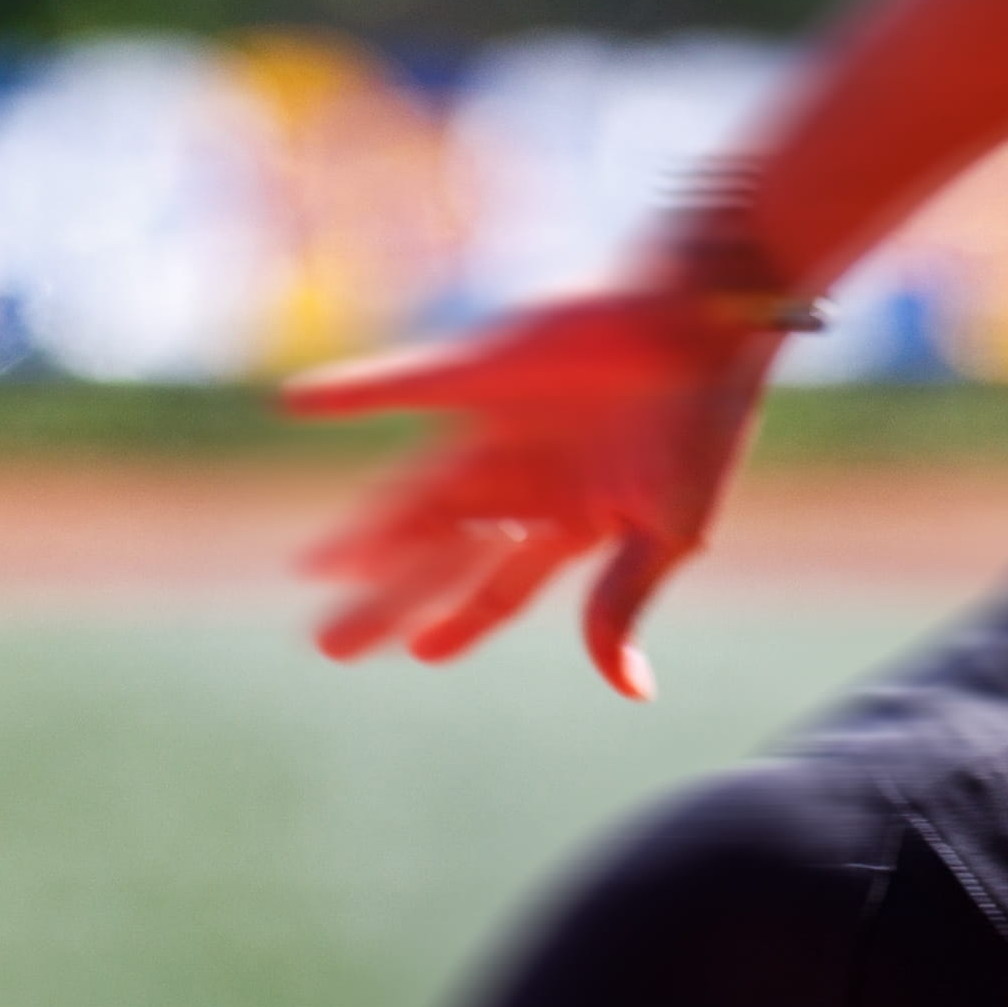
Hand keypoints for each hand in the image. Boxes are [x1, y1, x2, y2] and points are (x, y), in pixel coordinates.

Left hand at [285, 277, 792, 701]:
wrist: (708, 315)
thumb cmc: (702, 421)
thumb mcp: (667, 531)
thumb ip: (624, 603)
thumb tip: (631, 691)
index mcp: (570, 518)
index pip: (500, 586)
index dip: (461, 623)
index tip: (420, 653)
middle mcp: (523, 479)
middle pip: (440, 557)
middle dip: (388, 603)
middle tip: (329, 645)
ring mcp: (495, 426)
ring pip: (413, 497)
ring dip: (362, 534)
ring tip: (313, 568)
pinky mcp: (478, 370)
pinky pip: (401, 383)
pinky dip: (353, 392)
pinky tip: (299, 402)